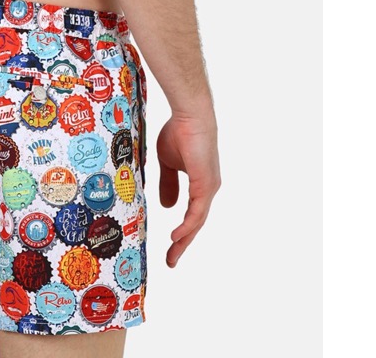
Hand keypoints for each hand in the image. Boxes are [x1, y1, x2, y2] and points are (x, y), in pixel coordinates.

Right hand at [157, 112, 220, 266]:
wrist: (190, 116)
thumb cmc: (180, 133)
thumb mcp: (168, 163)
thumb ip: (168, 184)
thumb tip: (167, 207)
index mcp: (200, 185)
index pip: (191, 215)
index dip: (181, 232)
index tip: (170, 246)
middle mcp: (207, 190)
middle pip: (195, 224)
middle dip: (183, 244)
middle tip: (171, 261)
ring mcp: (208, 188)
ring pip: (196, 222)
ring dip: (184, 240)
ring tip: (172, 255)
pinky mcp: (205, 185)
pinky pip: (196, 212)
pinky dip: (187, 226)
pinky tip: (177, 236)